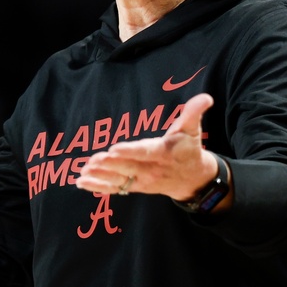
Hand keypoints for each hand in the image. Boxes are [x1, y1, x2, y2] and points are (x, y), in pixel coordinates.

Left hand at [75, 93, 216, 200]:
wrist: (193, 179)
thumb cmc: (189, 149)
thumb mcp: (192, 130)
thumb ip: (194, 113)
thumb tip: (206, 97)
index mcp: (163, 153)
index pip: (145, 152)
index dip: (130, 151)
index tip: (115, 148)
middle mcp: (151, 169)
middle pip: (128, 167)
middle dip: (110, 164)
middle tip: (94, 160)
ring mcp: (142, 181)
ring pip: (118, 180)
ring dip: (100, 177)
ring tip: (83, 172)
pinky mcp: (134, 187)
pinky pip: (114, 188)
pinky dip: (97, 187)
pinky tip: (80, 182)